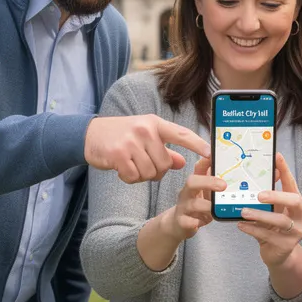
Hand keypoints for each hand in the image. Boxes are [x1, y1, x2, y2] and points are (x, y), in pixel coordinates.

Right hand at [84, 114, 209, 183]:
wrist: (91, 134)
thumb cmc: (122, 134)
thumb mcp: (145, 136)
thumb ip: (164, 149)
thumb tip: (181, 163)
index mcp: (155, 124)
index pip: (181, 134)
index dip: (197, 144)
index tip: (210, 153)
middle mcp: (145, 130)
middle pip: (164, 164)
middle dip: (157, 170)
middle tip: (143, 163)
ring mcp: (131, 142)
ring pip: (150, 172)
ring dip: (142, 175)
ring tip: (131, 164)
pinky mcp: (118, 155)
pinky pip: (134, 177)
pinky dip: (129, 178)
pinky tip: (122, 168)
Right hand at [158, 158, 224, 240]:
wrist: (177, 224)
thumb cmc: (195, 206)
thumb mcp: (204, 192)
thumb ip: (212, 180)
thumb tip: (224, 167)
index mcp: (195, 183)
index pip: (199, 167)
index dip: (207, 160)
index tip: (215, 155)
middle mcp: (187, 192)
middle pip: (192, 181)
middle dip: (208, 182)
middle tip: (223, 186)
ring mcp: (183, 207)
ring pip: (193, 203)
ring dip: (207, 206)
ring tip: (216, 209)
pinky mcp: (182, 221)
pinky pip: (187, 221)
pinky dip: (194, 222)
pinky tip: (200, 222)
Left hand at [238, 153, 301, 267]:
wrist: (279, 255)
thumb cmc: (273, 227)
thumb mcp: (273, 210)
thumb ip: (270, 195)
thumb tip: (266, 173)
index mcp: (297, 204)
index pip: (292, 184)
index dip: (285, 170)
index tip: (276, 156)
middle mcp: (301, 216)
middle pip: (294, 201)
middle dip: (277, 196)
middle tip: (259, 195)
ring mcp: (295, 232)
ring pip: (280, 220)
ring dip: (260, 215)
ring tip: (243, 211)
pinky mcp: (285, 246)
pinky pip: (267, 236)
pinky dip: (252, 229)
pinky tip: (240, 225)